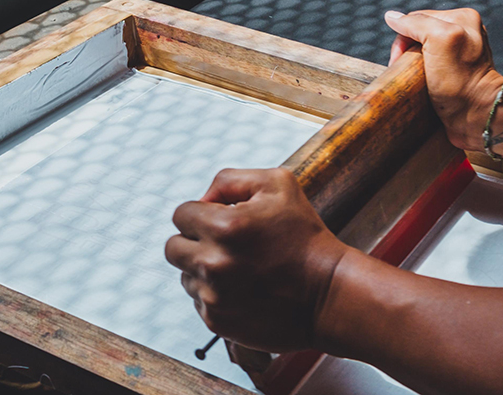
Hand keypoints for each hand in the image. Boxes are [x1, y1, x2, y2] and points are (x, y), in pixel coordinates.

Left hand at [165, 168, 351, 352]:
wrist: (329, 293)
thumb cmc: (306, 236)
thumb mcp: (278, 184)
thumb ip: (230, 180)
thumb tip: (203, 198)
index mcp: (223, 227)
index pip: (181, 214)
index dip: (203, 214)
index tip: (224, 221)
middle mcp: (212, 264)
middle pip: (173, 247)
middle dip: (195, 241)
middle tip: (224, 244)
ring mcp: (213, 297)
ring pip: (185, 276)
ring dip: (204, 270)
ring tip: (241, 269)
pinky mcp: (217, 322)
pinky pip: (199, 302)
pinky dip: (216, 295)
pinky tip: (244, 290)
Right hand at [385, 9, 502, 150]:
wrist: (477, 117)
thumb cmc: (460, 83)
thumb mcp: (438, 41)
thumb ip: (416, 24)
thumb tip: (392, 17)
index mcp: (462, 17)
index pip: (416, 19)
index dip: (402, 38)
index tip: (399, 60)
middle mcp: (464, 31)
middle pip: (418, 34)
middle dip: (407, 51)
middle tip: (406, 71)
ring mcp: (460, 52)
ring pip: (422, 50)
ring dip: (412, 64)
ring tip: (413, 80)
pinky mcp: (456, 72)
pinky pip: (429, 65)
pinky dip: (420, 74)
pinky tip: (421, 84)